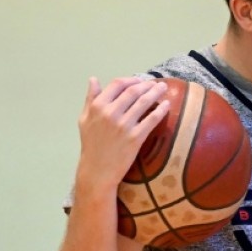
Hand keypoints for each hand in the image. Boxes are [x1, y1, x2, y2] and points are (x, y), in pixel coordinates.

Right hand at [75, 77, 169, 196]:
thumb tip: (93, 79)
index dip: (131, 79)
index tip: (139, 80)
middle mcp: (110, 113)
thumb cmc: (91, 145)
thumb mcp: (84, 119)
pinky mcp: (135, 137)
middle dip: (147, 84)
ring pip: (144, 102)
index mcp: (97, 107)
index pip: (117, 84)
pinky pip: (151, 119)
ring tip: (163, 88)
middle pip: (133, 91)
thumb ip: (90, 99)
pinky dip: (161, 110)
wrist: (97, 171)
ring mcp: (123, 125)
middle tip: (156, 83)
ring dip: (156, 92)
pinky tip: (167, 105)